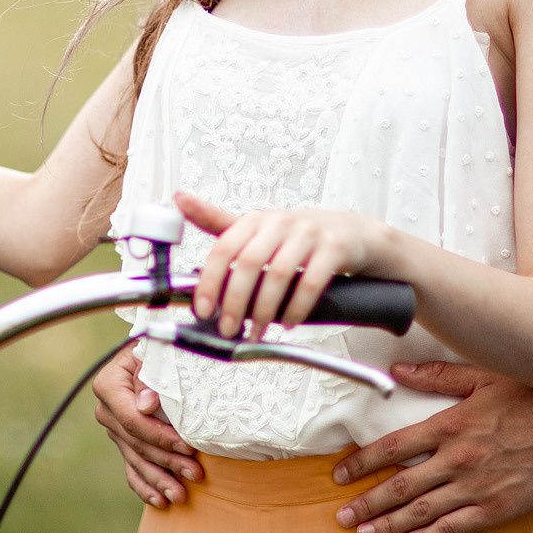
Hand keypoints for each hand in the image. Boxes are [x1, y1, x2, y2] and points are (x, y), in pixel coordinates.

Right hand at [91, 347, 202, 507]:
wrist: (157, 351)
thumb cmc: (163, 349)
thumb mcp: (157, 352)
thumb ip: (149, 375)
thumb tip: (146, 404)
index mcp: (109, 385)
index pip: (132, 420)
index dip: (160, 436)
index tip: (187, 446)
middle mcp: (106, 410)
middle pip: (137, 443)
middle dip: (167, 461)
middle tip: (196, 473)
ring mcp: (113, 429)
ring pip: (136, 460)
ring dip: (160, 480)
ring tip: (182, 496)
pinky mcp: (123, 443)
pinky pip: (131, 470)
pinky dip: (146, 487)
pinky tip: (161, 502)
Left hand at [176, 191, 387, 339]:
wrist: (353, 233)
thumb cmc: (298, 235)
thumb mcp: (258, 228)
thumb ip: (219, 223)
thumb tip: (179, 201)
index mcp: (256, 219)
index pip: (224, 248)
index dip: (210, 281)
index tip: (203, 309)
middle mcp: (281, 221)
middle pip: (249, 263)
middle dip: (235, 302)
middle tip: (229, 329)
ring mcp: (310, 233)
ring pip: (279, 274)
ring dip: (264, 310)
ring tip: (257, 331)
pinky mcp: (335, 248)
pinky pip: (312, 282)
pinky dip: (297, 308)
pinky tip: (288, 322)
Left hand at [330, 361, 532, 532]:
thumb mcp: (484, 376)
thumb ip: (437, 376)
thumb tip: (397, 371)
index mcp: (450, 425)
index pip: (392, 447)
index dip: (361, 463)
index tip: (340, 474)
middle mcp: (457, 459)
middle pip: (400, 486)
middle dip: (366, 503)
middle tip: (341, 517)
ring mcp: (476, 487)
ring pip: (421, 512)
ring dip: (386, 524)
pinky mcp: (495, 509)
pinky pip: (452, 528)